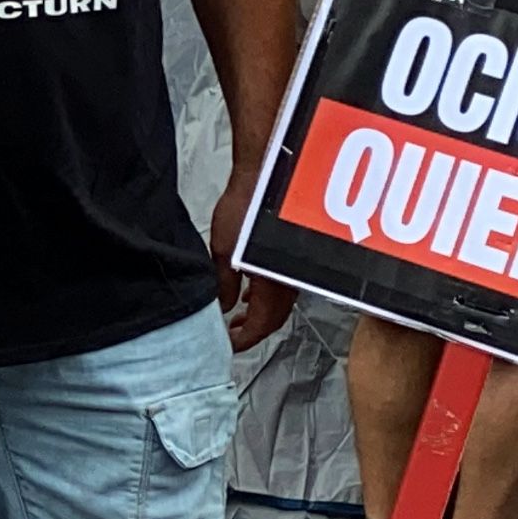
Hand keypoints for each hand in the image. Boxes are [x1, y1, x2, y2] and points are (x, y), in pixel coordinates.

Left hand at [209, 181, 292, 352]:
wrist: (267, 174)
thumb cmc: (247, 206)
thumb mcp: (223, 250)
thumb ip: (223, 284)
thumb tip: (224, 307)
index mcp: (273, 285)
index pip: (262, 326)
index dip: (246, 339)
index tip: (231, 345)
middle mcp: (290, 281)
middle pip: (275, 319)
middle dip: (254, 329)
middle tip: (234, 333)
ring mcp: (294, 267)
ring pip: (280, 303)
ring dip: (261, 312)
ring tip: (240, 314)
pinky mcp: (294, 253)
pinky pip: (283, 285)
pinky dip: (267, 294)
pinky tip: (253, 288)